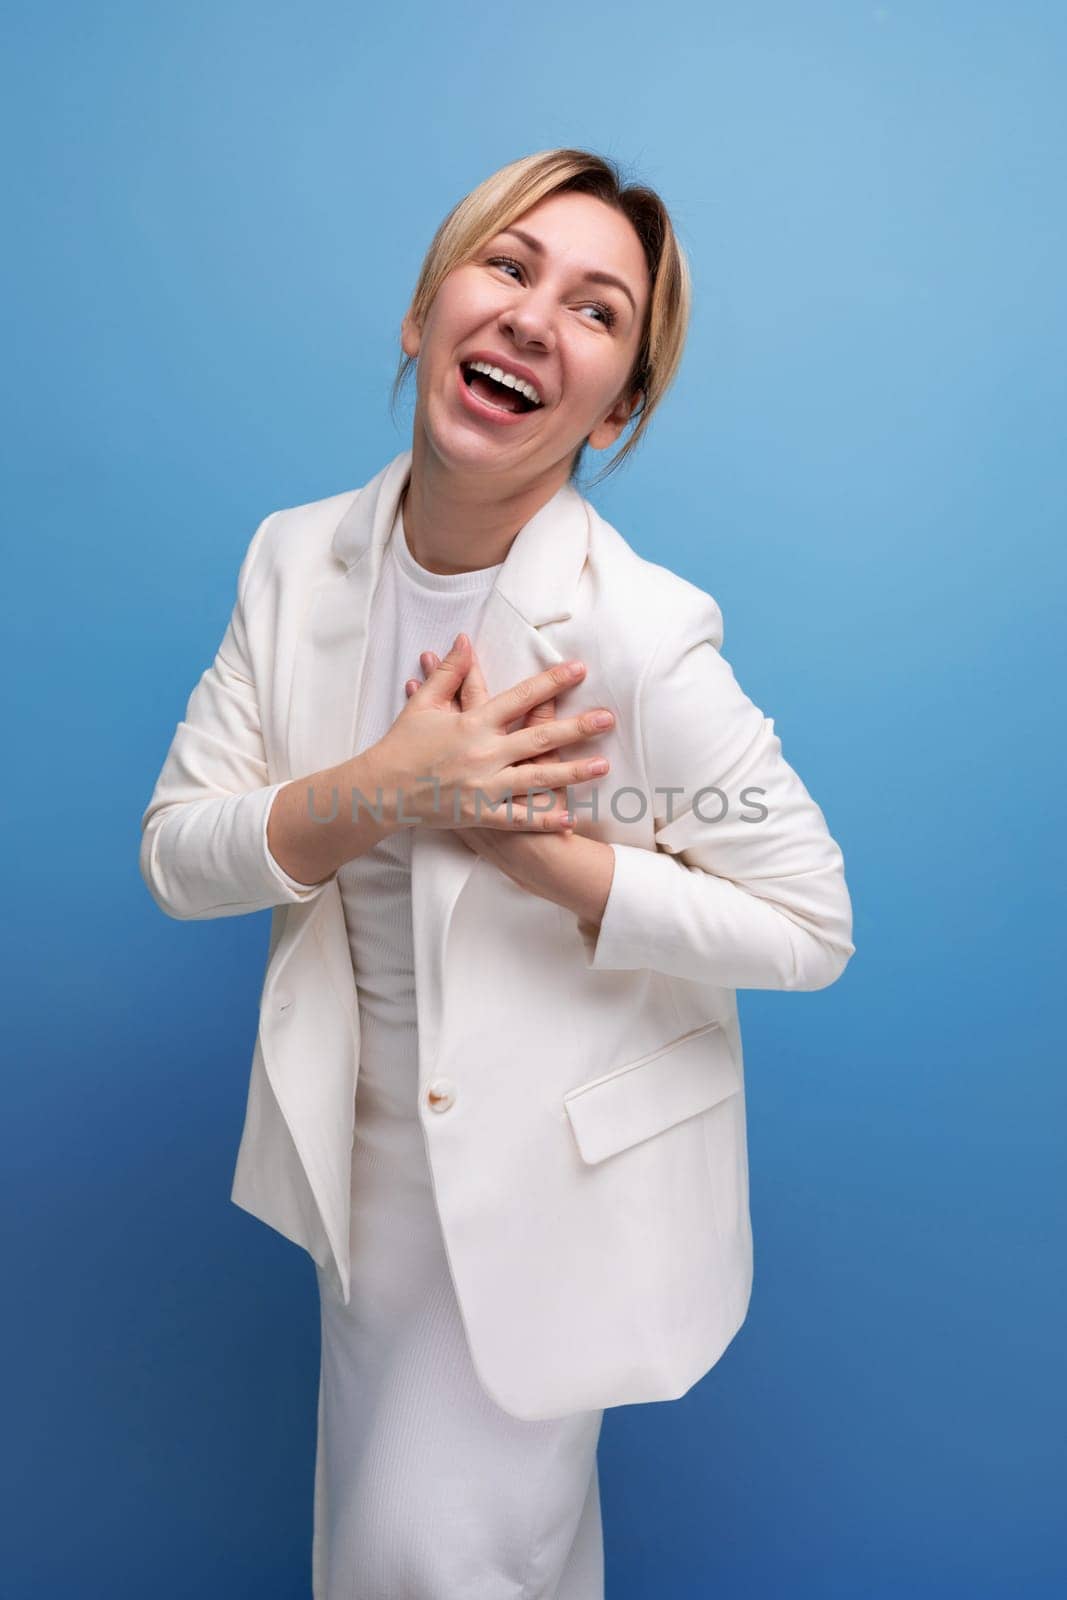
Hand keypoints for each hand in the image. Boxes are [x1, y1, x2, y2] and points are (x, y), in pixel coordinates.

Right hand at [374, 632, 611, 833]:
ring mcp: (483, 787)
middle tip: (608, 718)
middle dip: (577, 727)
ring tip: (604, 765)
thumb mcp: (423, 704)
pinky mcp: (480, 815)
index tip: (580, 670)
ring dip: (573, 772)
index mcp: (472, 724)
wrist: (380, 791)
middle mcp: (483, 754)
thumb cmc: (402, 745)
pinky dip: (544, 819)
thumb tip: (464, 639)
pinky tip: (571, 818)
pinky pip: (518, 818)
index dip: (551, 682)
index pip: (520, 697)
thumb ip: (448, 672)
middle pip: (539, 738)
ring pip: (537, 779)